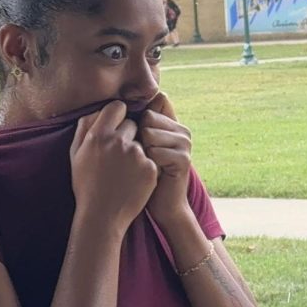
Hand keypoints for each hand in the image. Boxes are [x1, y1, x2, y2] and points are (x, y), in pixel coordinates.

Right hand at [70, 101, 157, 233]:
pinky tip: (134, 180)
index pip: (117, 107)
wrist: (102, 215)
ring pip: (143, 142)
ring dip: (137, 151)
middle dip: (128, 134)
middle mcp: (118, 142)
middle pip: (132, 124)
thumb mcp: (76, 155)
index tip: (118, 123)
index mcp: (98, 136)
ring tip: (125, 171)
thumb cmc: (86, 185)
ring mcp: (137, 155)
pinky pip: (151, 158)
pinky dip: (145, 167)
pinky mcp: (151, 168)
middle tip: (119, 155)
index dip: (119, 114)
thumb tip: (94, 111)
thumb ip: (84, 129)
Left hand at [138, 93, 194, 228]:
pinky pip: (155, 151)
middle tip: (143, 156)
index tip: (135, 138)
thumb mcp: (139, 144)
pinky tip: (151, 173)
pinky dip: (147, 163)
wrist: (160, 204)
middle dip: (137, 136)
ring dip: (141, 150)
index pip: (153, 103)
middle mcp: (182, 130)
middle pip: (148, 116)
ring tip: (146, 164)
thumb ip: (136, 122)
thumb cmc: (141, 173)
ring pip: (150, 133)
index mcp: (172, 124)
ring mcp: (185, 144)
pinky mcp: (184, 159)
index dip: (137, 119)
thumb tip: (121, 103)